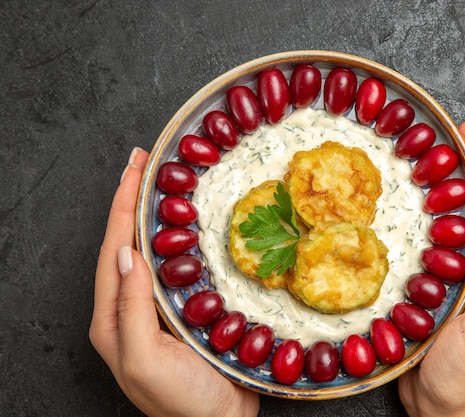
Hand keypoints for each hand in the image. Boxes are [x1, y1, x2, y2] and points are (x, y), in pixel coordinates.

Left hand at [89, 148, 258, 416]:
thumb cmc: (182, 402)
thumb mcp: (146, 359)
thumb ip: (131, 308)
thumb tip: (127, 253)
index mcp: (113, 318)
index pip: (115, 248)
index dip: (123, 205)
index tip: (135, 167)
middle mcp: (131, 308)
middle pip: (128, 243)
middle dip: (133, 200)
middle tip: (146, 162)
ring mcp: (158, 308)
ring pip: (152, 251)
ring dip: (154, 214)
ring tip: (162, 183)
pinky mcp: (183, 311)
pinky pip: (176, 267)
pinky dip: (178, 239)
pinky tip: (188, 225)